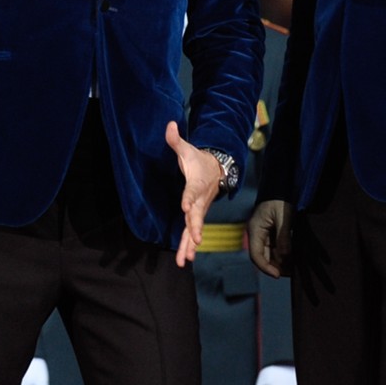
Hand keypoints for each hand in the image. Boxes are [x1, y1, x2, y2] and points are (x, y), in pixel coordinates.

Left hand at [165, 120, 222, 267]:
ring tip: (186, 260)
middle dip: (196, 228)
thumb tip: (169, 124)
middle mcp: (199, 200)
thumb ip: (176, 140)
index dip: (189, 199)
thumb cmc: (198, 161)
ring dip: (190, 245)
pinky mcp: (196, 217)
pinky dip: (189, 246)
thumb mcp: (187, 149)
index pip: (192, 192)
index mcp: (196, 184)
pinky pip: (192, 233)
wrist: (216, 170)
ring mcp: (199, 210)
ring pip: (194, 229)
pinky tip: (186, 259)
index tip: (185, 207)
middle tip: (196, 240)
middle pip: (197, 216)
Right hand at [248, 198, 292, 277]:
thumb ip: (284, 237)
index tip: (278, 275)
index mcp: (255, 230)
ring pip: (269, 254)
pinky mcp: (270, 233)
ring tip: (293, 269)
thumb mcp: (283, 217)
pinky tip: (292, 260)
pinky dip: (282, 255)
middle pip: (262, 257)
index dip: (265, 267)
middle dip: (275, 267)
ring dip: (279, 262)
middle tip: (290, 274)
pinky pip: (274, 248)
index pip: (255, 255)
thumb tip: (286, 256)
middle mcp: (256, 234)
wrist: (279, 186)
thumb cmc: (279, 200)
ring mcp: (263, 234)